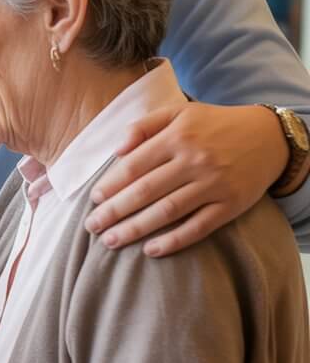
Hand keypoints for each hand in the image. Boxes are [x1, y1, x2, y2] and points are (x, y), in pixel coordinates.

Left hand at [87, 102, 287, 256]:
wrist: (269, 136)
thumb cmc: (214, 124)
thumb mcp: (178, 112)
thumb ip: (143, 125)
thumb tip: (116, 150)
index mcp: (177, 137)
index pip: (135, 165)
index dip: (111, 184)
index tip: (94, 200)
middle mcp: (194, 161)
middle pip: (146, 191)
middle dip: (115, 212)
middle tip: (92, 227)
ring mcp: (214, 184)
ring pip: (167, 211)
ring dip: (136, 229)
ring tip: (112, 241)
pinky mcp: (231, 205)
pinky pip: (199, 227)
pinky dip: (174, 240)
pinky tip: (151, 250)